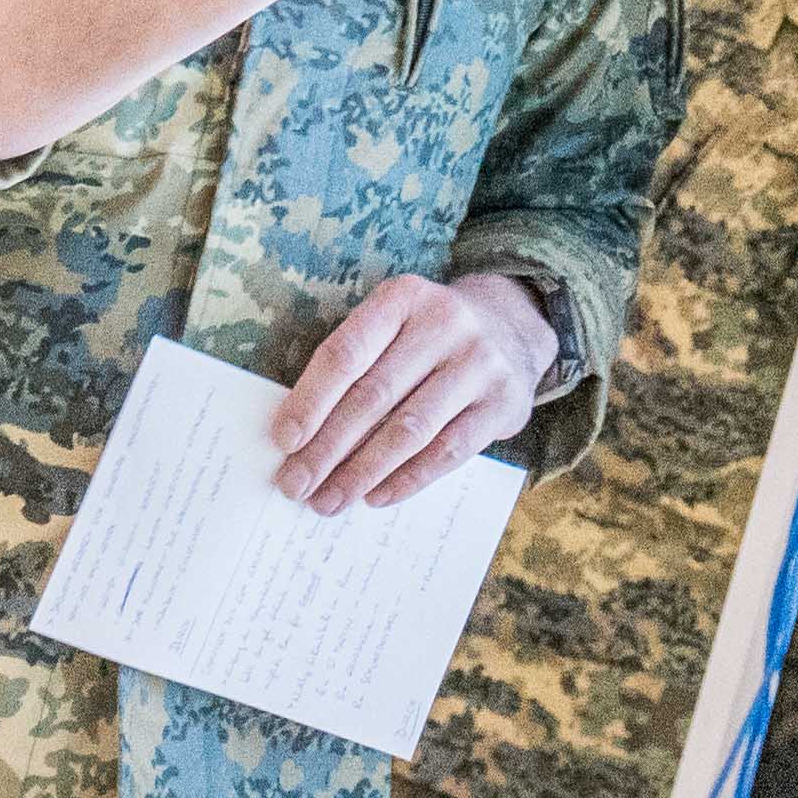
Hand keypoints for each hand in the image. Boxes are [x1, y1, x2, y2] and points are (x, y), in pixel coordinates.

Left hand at [269, 272, 560, 510]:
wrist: (513, 327)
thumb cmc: (428, 337)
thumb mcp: (394, 326)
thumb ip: (354, 368)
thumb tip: (300, 437)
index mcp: (403, 298)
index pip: (346, 354)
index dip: (310, 400)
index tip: (283, 440)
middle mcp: (445, 323)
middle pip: (373, 395)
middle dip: (327, 448)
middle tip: (296, 484)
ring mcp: (480, 363)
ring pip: (409, 429)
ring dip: (362, 472)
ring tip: (329, 499)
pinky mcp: (503, 403)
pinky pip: (448, 451)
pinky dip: (407, 479)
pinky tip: (376, 496)